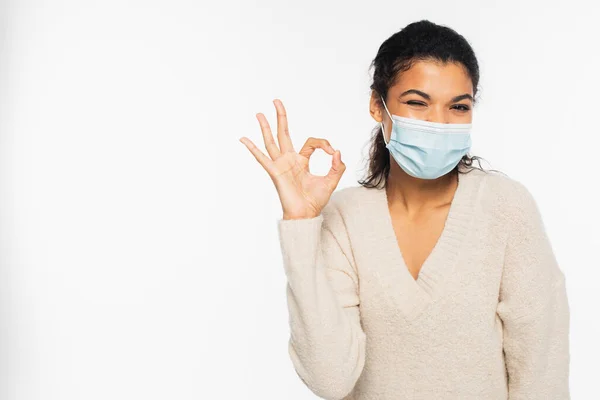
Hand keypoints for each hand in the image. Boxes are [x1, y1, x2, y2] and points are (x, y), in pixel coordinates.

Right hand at [240, 99, 345, 219]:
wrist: (306, 215)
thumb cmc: (315, 201)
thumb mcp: (331, 181)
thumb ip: (337, 166)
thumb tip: (337, 151)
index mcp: (301, 161)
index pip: (311, 142)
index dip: (324, 144)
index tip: (333, 153)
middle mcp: (289, 160)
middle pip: (283, 133)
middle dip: (281, 117)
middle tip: (276, 101)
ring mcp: (280, 165)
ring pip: (271, 142)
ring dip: (266, 127)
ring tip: (260, 113)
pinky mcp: (275, 172)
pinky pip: (262, 158)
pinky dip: (253, 149)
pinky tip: (243, 139)